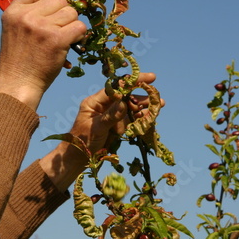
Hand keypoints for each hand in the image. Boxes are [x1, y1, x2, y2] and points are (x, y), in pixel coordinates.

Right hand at [0, 0, 86, 109]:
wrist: (18, 84)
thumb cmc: (18, 61)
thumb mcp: (13, 30)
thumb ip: (28, 14)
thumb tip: (53, 1)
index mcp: (14, 11)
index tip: (52, 6)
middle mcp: (26, 16)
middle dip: (64, 13)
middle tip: (59, 28)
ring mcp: (41, 28)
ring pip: (71, 12)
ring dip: (72, 25)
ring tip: (63, 38)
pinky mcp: (56, 40)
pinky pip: (79, 27)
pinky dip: (79, 35)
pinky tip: (71, 44)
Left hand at [39, 72, 163, 191]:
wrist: (77, 160)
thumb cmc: (81, 142)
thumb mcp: (95, 128)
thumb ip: (110, 116)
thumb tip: (124, 102)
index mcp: (95, 102)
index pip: (116, 87)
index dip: (132, 82)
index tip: (149, 78)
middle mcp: (104, 106)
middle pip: (126, 96)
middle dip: (142, 95)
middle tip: (157, 94)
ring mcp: (112, 117)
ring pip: (131, 108)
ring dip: (145, 107)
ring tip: (160, 105)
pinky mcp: (117, 127)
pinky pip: (131, 120)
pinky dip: (142, 118)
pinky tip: (152, 116)